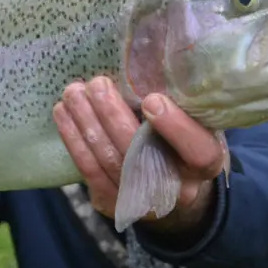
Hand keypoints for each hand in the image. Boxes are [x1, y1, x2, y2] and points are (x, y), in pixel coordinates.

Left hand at [52, 76, 224, 235]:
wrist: (172, 190)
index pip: (197, 151)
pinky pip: (89, 169)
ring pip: (108, 160)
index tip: (153, 99)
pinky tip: (63, 113)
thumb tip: (149, 64)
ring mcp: (141, 201)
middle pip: (139, 154)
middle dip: (112, 116)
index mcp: (204, 166)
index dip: (175, 128)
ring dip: (85, 122)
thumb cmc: (183, 142)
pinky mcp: (112, 202)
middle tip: (97, 84)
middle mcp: (176, 191)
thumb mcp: (197, 123)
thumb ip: (183, 105)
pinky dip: (73, 139)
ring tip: (73, 92)